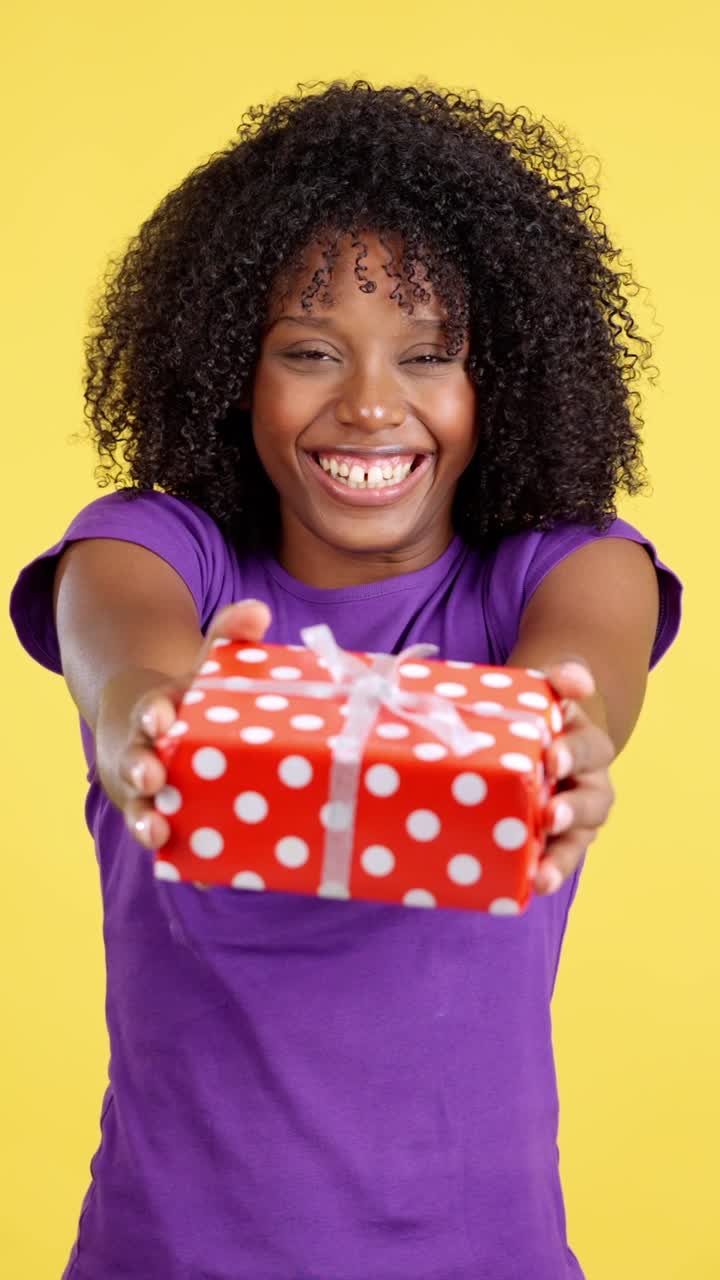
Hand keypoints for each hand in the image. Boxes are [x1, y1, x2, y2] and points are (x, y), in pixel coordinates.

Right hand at [116, 600, 271, 850]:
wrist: (152, 730)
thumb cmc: (190, 700)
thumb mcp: (206, 665)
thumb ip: (229, 636)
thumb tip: (258, 610)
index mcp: (158, 712)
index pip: (151, 707)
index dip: (154, 711)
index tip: (160, 715)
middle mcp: (145, 752)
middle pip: (136, 761)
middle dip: (140, 768)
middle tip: (150, 776)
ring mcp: (148, 790)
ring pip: (141, 807)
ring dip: (147, 818)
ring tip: (157, 831)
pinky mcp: (160, 818)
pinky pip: (169, 841)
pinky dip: (181, 858)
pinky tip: (203, 875)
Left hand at [534, 661, 615, 895]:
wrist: (530, 739)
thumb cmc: (534, 716)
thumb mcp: (545, 691)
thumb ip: (560, 679)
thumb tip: (576, 679)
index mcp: (586, 745)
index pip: (587, 747)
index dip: (573, 753)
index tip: (553, 758)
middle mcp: (588, 785)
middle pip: (591, 802)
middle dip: (572, 811)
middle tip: (550, 816)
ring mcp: (572, 820)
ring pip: (577, 842)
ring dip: (561, 859)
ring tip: (543, 875)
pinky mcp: (552, 843)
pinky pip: (553, 863)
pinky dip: (543, 874)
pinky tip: (525, 888)